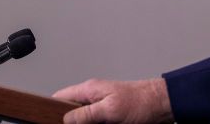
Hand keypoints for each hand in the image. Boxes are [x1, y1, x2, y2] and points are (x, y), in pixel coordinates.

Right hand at [52, 77, 173, 123]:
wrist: (163, 104)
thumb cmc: (141, 101)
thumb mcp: (110, 109)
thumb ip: (86, 114)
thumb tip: (66, 119)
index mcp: (89, 90)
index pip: (61, 97)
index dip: (51, 109)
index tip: (46, 120)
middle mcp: (93, 98)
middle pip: (71, 113)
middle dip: (70, 122)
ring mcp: (101, 108)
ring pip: (84, 120)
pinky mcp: (110, 118)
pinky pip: (96, 123)